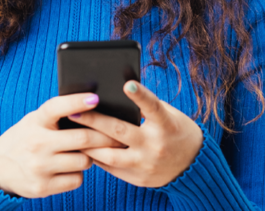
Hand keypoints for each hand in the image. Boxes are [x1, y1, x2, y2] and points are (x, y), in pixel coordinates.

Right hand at [0, 92, 126, 198]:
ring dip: (90, 156)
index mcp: (36, 121)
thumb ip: (57, 116)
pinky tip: (71, 167)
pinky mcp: (43, 187)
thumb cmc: (26, 138)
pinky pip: (77, 179)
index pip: (58, 107)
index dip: (77, 101)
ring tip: (86, 151)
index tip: (95, 98)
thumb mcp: (35, 121)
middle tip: (117, 135)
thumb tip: (93, 107)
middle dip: (104, 136)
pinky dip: (79, 173)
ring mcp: (40, 166)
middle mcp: (37, 143)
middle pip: (83, 138)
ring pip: (84, 160)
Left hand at [69, 81, 202, 187]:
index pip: (153, 107)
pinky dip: (97, 157)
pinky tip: (84, 147)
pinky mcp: (139, 178)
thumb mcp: (169, 114)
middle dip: (94, 121)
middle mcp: (156, 146)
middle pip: (120, 132)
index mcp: (166, 125)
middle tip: (74, 111)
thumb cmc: (175, 130)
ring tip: (71, 132)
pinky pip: (112, 168)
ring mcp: (146, 165)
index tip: (127, 84)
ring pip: (110, 155)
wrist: (193, 165)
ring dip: (89, 143)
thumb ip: (146, 107)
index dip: (141, 96)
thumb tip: (115, 93)